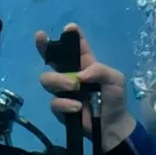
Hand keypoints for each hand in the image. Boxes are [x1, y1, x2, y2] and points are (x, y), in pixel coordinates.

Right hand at [36, 23, 135, 151]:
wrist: (112, 126)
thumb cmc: (115, 99)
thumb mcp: (115, 79)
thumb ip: (100, 70)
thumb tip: (80, 75)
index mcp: (85, 63)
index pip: (75, 46)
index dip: (70, 35)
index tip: (69, 28)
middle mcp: (70, 74)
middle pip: (51, 57)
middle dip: (44, 46)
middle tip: (40, 37)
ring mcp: (63, 91)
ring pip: (47, 79)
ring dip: (59, 81)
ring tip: (74, 87)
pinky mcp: (59, 108)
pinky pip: (54, 102)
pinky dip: (65, 104)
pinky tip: (77, 107)